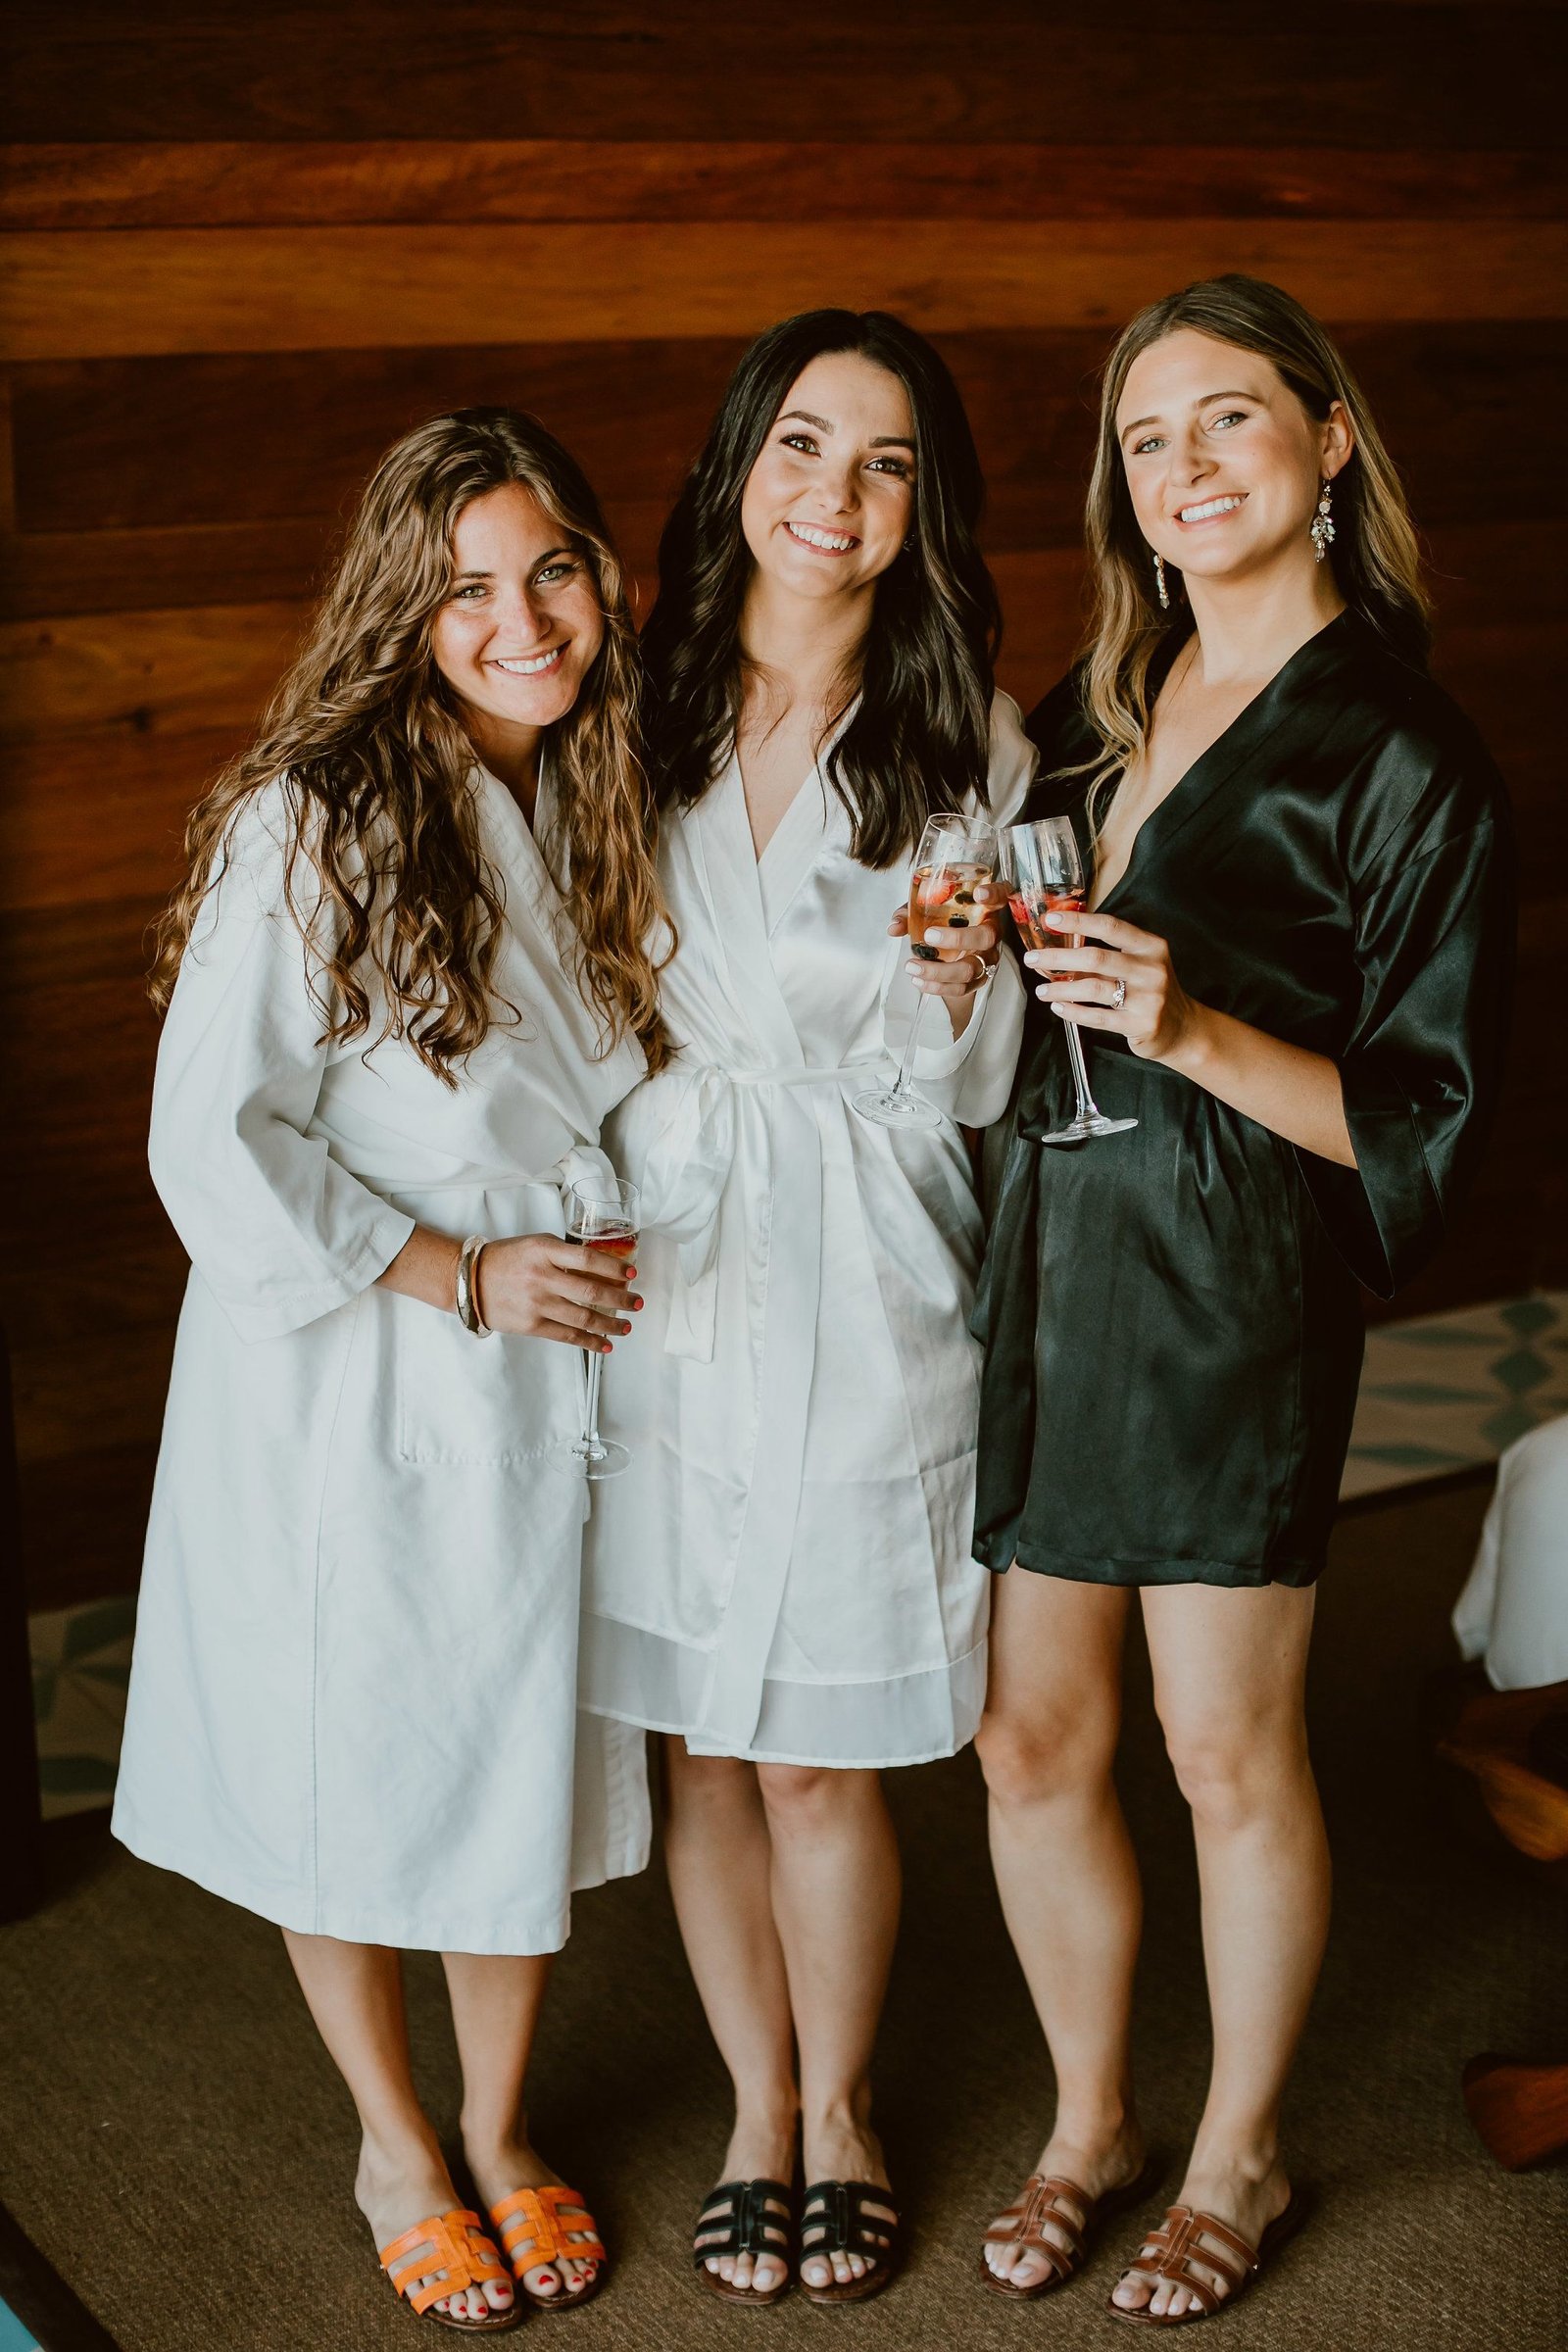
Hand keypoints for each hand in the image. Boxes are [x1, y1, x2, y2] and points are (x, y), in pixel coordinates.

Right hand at [475, 1233, 639, 1350]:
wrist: (470, 1281)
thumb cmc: (507, 1259)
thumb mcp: (535, 1244)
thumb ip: (564, 1254)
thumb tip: (600, 1269)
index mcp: (544, 1250)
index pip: (588, 1258)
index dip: (614, 1268)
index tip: (632, 1274)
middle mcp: (542, 1277)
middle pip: (592, 1291)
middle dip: (621, 1299)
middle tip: (638, 1303)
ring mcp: (537, 1303)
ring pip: (584, 1318)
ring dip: (611, 1324)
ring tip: (627, 1326)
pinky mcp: (532, 1325)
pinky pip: (567, 1336)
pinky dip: (590, 1342)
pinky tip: (605, 1344)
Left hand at [888, 878, 1005, 1005]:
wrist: (955, 955)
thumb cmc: (944, 924)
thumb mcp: (928, 912)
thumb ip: (911, 914)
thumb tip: (893, 927)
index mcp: (986, 909)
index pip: (1001, 895)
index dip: (994, 894)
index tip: (978, 893)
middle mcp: (992, 933)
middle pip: (985, 937)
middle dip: (957, 938)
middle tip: (928, 936)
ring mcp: (988, 959)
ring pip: (970, 969)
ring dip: (939, 971)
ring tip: (912, 966)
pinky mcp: (979, 979)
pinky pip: (961, 988)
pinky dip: (937, 987)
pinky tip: (918, 980)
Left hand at [1023, 905, 1199, 1063]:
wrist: (1182, 1028)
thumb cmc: (1151, 991)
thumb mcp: (1139, 965)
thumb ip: (1108, 956)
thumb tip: (1060, 948)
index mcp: (1151, 947)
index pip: (1110, 927)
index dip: (1078, 921)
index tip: (1050, 919)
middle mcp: (1152, 970)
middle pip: (1096, 957)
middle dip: (1058, 957)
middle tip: (1032, 959)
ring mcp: (1149, 999)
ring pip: (1093, 988)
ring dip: (1061, 988)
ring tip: (1041, 990)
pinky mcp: (1140, 1025)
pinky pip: (1098, 1017)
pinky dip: (1073, 1012)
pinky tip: (1058, 1007)